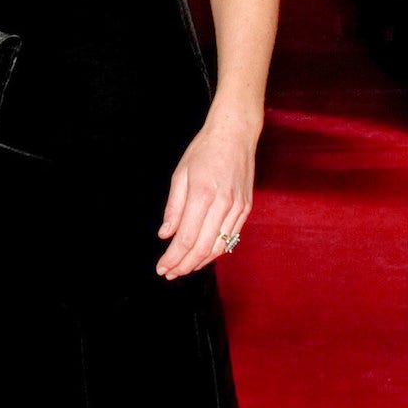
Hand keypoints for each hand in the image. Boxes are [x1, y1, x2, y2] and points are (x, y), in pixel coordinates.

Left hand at [157, 112, 256, 278]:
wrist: (235, 134)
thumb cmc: (204, 150)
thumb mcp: (180, 174)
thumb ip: (174, 207)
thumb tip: (165, 235)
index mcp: (202, 195)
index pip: (185, 238)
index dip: (173, 258)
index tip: (162, 267)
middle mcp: (222, 205)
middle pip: (202, 248)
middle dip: (184, 265)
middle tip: (169, 273)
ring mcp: (237, 208)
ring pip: (218, 248)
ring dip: (199, 262)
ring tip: (183, 269)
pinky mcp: (245, 209)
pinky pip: (230, 238)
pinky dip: (215, 251)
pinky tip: (202, 255)